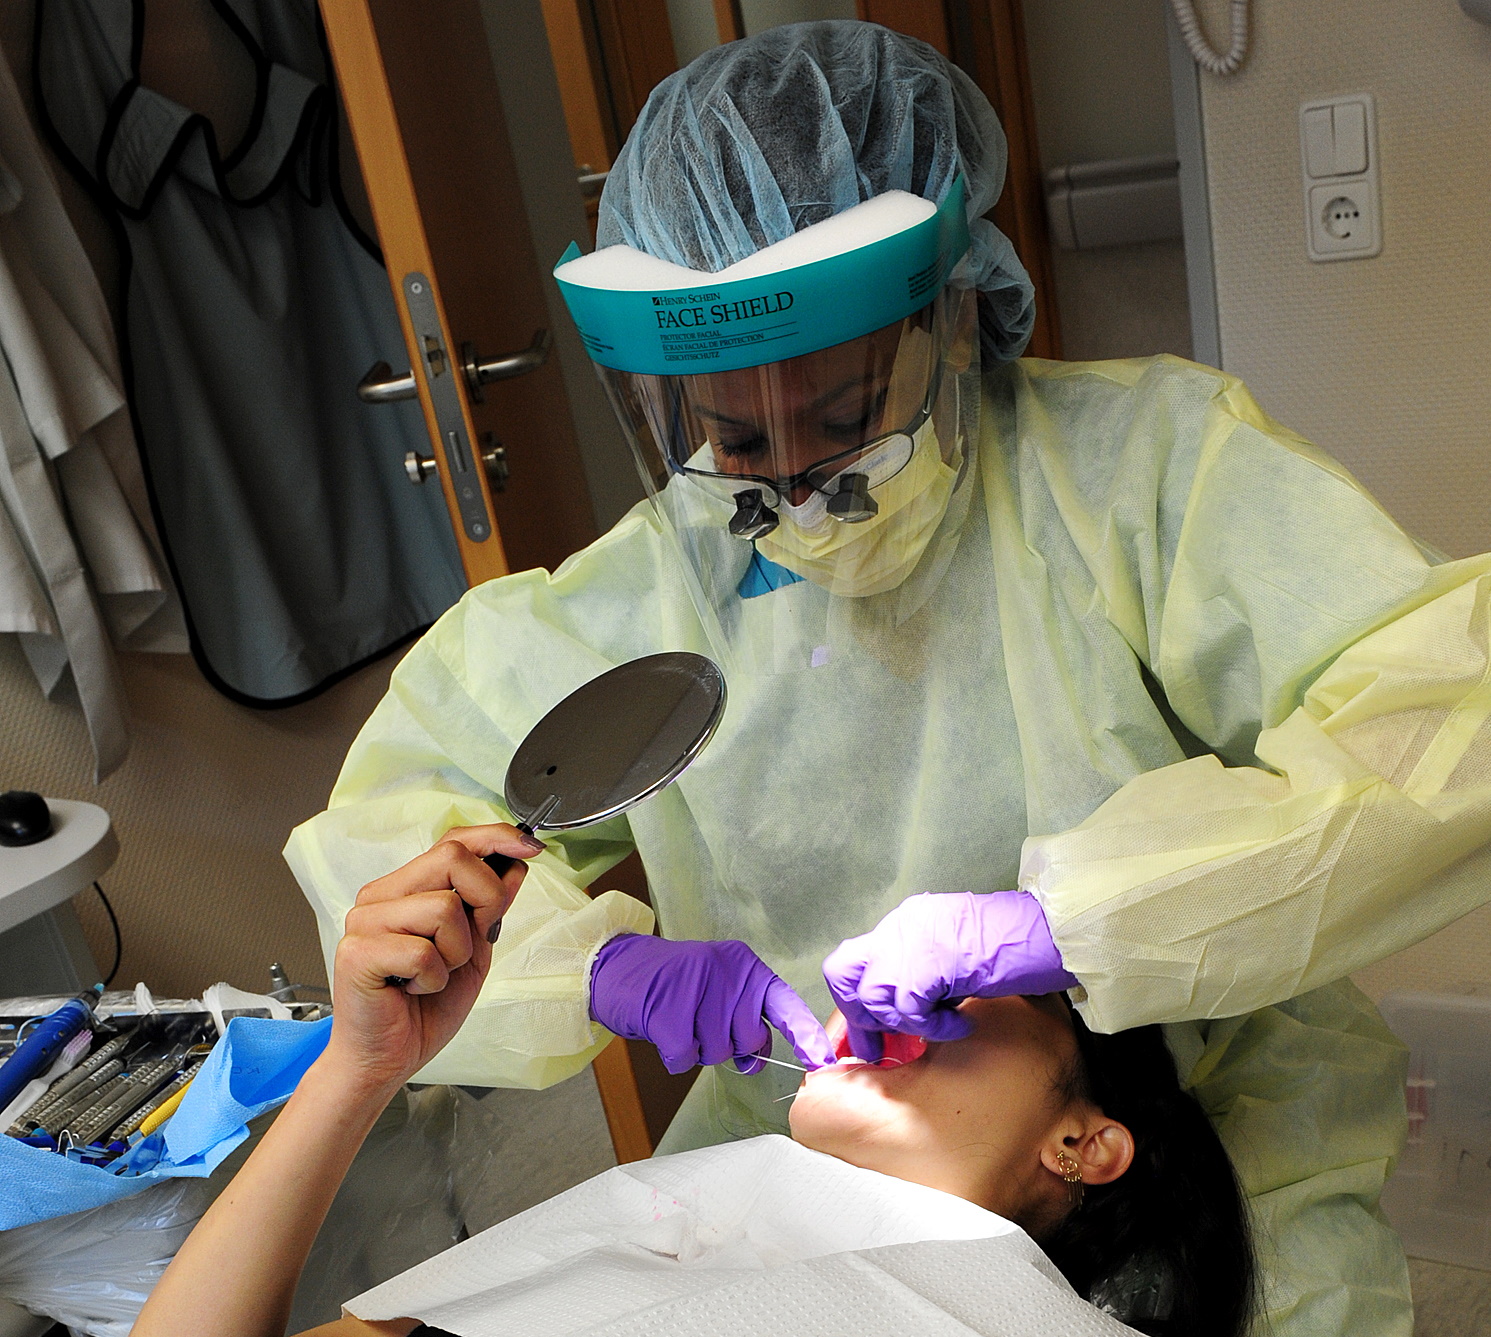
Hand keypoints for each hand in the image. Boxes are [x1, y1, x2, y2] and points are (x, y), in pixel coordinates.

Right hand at [320, 823, 543, 1094]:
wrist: (387, 1060)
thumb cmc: (423, 1007)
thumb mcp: (473, 951)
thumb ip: (490, 908)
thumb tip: (516, 865)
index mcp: (405, 888)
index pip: (452, 841)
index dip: (495, 838)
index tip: (531, 849)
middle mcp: (380, 896)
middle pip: (452, 859)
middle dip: (485, 901)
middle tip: (468, 947)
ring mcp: (364, 922)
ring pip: (444, 907)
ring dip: (456, 952)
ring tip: (432, 976)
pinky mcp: (357, 953)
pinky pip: (423, 952)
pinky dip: (434, 979)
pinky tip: (414, 991)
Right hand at [589, 935, 836, 1074]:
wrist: (616, 966)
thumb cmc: (672, 984)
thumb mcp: (717, 992)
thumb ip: (744, 1019)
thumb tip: (757, 1061)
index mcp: (745, 966)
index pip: (785, 1004)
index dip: (805, 1035)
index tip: (821, 1062)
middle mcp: (727, 972)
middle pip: (747, 1039)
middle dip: (726, 1044)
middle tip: (699, 1022)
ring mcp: (697, 988)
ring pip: (716, 1052)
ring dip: (697, 1048)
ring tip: (679, 1019)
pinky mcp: (668, 1010)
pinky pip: (684, 1058)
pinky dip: (674, 1055)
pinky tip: (663, 1030)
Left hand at [823, 891, 1076, 1060]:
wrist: (1050, 930)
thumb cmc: (1016, 949)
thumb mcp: (956, 959)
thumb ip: (923, 977)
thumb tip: (900, 1015)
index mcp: (906, 922)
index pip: (854, 962)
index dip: (853, 1003)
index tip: (865, 1038)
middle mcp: (901, 925)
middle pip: (842, 973)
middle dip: (858, 1016)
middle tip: (880, 1047)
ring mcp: (912, 939)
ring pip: (873, 996)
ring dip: (901, 1024)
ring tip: (936, 1030)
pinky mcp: (931, 960)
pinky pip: (909, 1008)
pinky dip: (932, 1027)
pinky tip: (958, 1027)